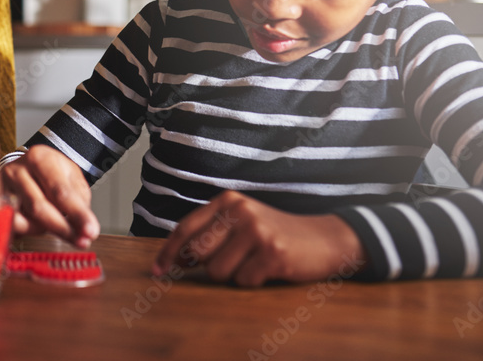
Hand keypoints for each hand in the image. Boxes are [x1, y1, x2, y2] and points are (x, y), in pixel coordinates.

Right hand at [0, 145, 99, 248]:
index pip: (59, 190)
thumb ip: (79, 201)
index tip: (90, 231)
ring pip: (24, 219)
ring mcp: (2, 187)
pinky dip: (29, 231)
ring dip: (47, 230)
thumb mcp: (71, 177)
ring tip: (63, 230)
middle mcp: (16, 170)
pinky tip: (41, 227)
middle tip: (81, 240)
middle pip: (39, 206)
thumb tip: (85, 231)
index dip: (77, 214)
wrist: (27, 165)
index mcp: (39, 157)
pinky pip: (12, 224)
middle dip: (63, 228)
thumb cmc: (51, 172)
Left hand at [153, 190, 367, 286]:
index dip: (168, 252)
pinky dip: (254, 281)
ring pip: (218, 272)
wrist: (323, 238)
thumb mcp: (241, 221)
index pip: (186, 228)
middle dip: (205, 267)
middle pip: (196, 253)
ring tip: (253, 262)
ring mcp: (257, 230)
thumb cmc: (273, 234)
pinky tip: (269, 268)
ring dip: (233, 275)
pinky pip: (244, 281)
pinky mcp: (273, 252)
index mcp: (228, 201)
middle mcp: (240, 211)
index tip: (158, 271)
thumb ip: (212, 231)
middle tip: (228, 263)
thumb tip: (176, 257)